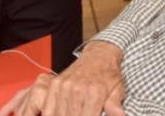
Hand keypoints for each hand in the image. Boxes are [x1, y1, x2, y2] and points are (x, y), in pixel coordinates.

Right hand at [0, 42, 125, 115]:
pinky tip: (50, 114)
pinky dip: (47, 113)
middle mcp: (77, 90)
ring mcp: (63, 87)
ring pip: (54, 114)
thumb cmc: (108, 75)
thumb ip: (115, 106)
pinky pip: (46, 107)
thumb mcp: (118, 90)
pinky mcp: (54, 86)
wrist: (99, 55)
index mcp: (94, 94)